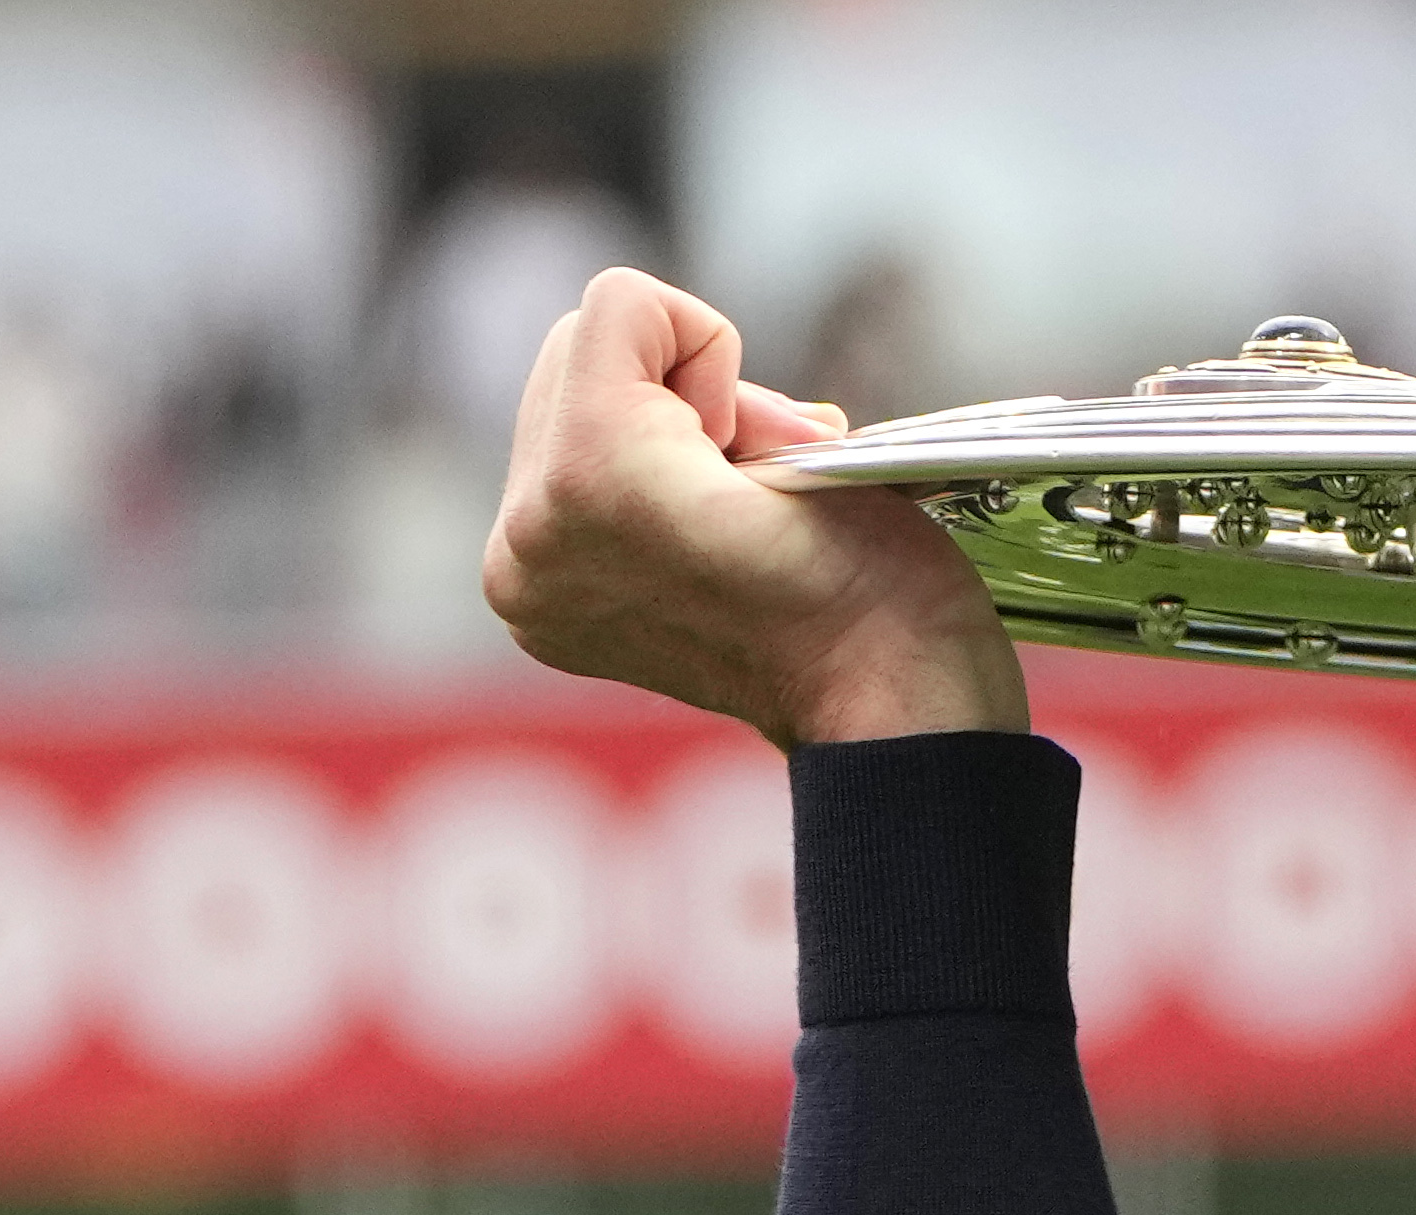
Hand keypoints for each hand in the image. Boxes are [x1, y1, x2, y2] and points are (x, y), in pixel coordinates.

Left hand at [486, 266, 1022, 747]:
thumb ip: (694, 376)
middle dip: (668, 393)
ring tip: (726, 513)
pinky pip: (563, 487)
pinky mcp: (538, 609)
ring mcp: (526, 581)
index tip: (758, 453)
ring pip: (565, 414)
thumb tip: (676, 395)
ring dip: (651, 439)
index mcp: (589, 474)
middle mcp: (530, 532)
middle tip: (746, 478)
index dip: (716, 360)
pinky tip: (691, 546)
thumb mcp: (805, 432)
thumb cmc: (875, 576)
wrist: (889, 708)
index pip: (622, 304)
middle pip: (568, 352)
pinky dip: (631, 492)